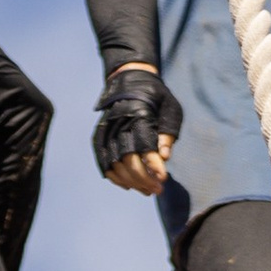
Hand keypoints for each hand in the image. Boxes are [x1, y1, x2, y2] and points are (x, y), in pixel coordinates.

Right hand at [93, 66, 179, 194]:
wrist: (129, 79)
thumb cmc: (156, 96)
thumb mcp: (170, 109)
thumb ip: (167, 133)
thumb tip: (165, 158)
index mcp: (138, 116)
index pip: (144, 147)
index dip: (153, 165)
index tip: (163, 179)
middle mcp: (119, 124)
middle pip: (128, 159)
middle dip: (143, 178)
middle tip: (158, 190)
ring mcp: (106, 131)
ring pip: (114, 164)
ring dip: (130, 181)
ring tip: (146, 190)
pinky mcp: (99, 135)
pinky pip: (103, 161)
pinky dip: (114, 176)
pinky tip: (128, 185)